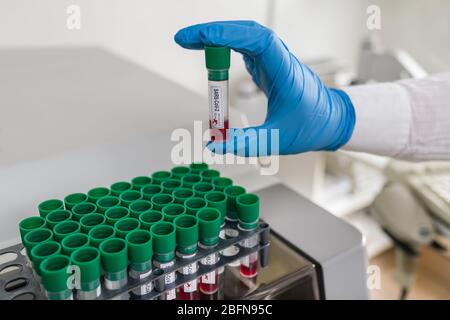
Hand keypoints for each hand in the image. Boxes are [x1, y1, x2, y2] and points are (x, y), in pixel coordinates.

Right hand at [175, 21, 354, 155]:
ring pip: (243, 36)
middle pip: (245, 32)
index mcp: (285, 71)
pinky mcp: (268, 65)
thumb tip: (215, 146)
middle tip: (184, 39)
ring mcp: (273, 60)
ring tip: (190, 42)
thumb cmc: (311, 126)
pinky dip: (224, 45)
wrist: (330, 120)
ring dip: (217, 36)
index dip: (228, 34)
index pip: (257, 40)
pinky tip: (210, 51)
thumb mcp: (279, 139)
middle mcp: (279, 59)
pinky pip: (244, 47)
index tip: (202, 38)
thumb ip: (247, 143)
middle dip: (213, 31)